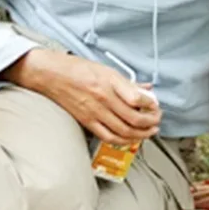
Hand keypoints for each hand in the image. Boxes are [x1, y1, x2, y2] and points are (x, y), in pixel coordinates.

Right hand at [2, 49, 160, 146]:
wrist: (51, 75)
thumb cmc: (78, 69)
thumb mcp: (107, 70)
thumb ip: (128, 83)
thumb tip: (146, 90)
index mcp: (109, 82)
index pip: (136, 98)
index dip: (150, 104)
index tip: (155, 104)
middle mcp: (103, 98)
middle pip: (133, 118)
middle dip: (150, 122)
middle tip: (157, 120)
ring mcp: (94, 112)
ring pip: (123, 130)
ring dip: (141, 134)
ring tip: (150, 131)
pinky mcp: (86, 121)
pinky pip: (108, 136)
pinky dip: (123, 140)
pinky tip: (131, 138)